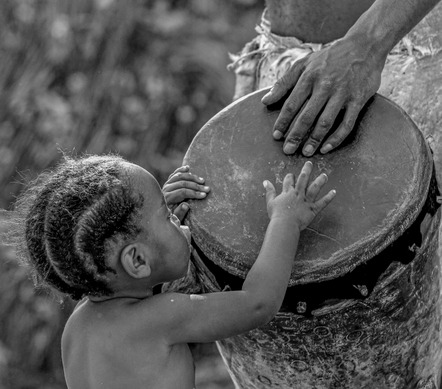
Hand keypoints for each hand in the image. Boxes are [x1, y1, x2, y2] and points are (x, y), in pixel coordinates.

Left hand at [163, 165, 209, 221]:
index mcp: (167, 198)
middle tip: (207, 189)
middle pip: (182, 184)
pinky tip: (188, 168)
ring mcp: (166, 185)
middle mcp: (166, 189)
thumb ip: (180, 213)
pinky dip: (181, 170)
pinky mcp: (168, 182)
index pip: (182, 192)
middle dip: (196, 186)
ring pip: (180, 177)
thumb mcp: (175, 219)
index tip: (204, 195)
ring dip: (192, 177)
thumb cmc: (170, 218)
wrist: (161, 215)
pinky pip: (174, 174)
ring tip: (202, 180)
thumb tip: (185, 205)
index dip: (194, 193)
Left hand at [261, 36, 384, 155]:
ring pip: (325, 122)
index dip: (283, 122)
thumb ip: (283, 83)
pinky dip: (336, 138)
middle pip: (307, 116)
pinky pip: (347, 124)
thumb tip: (265, 101)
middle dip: (295, 135)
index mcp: (309, 77)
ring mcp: (342, 93)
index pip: (292, 104)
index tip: (276, 136)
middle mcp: (325, 85)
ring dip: (314, 140)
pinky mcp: (358, 99)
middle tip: (287, 150)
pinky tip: (326, 148)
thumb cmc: (329, 57)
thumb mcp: (304, 64)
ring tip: (305, 152)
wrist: (364, 46)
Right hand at [264, 161, 335, 230]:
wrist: (284, 224)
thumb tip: (265, 181)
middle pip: (303, 179)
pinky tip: (334, 192)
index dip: (290, 177)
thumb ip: (269, 191)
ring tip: (324, 175)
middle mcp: (298, 194)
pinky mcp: (313, 209)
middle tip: (310, 163)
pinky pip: (322, 202)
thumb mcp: (270, 201)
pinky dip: (328, 197)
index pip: (289, 181)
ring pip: (314, 188)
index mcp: (288, 192)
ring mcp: (306, 201)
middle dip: (306, 170)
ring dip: (320, 181)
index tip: (291, 175)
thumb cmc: (276, 214)